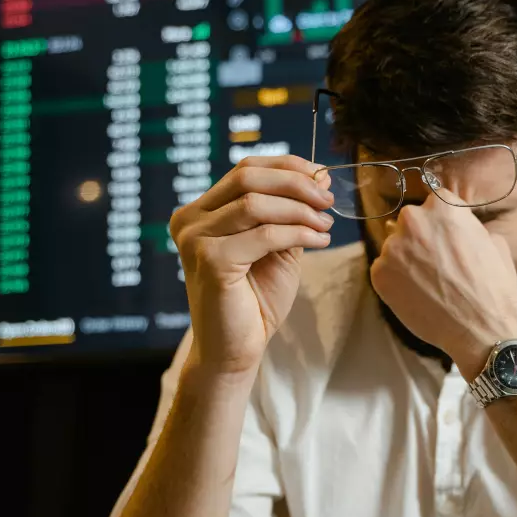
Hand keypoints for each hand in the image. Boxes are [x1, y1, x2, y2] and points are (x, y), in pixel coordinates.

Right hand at [171, 155, 334, 375]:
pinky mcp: (211, 260)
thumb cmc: (254, 301)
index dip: (286, 167)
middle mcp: (190, 221)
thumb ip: (289, 213)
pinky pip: (264, 235)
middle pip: (247, 178)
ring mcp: (196, 239)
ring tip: (326, 224)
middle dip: (296, 184)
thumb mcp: (276, 247)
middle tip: (327, 200)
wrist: (235, 350)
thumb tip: (318, 177)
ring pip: (256, 204)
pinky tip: (319, 240)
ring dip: (300, 210)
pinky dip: (298, 233)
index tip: (320, 178)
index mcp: (200, 212)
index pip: (244, 169)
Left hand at [369, 193, 516, 365]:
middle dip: (419, 239)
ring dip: (405, 260)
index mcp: (442, 206)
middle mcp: (413, 220)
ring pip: (394, 248)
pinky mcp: (379, 273)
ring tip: (426, 284)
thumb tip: (456, 228)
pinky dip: (395, 282)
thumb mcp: (492, 241)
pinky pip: (384, 271)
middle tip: (435, 263)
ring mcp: (392, 247)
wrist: (482, 327)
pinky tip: (415, 295)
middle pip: (409, 223)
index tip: (444, 240)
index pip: (432, 205)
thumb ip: (466, 227)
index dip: (439, 224)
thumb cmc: (494, 285)